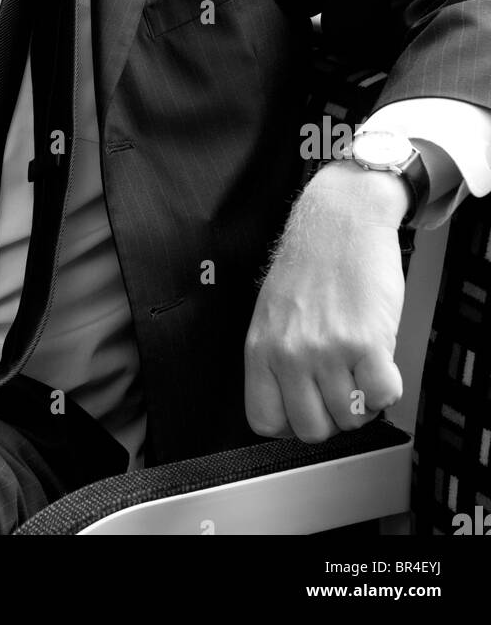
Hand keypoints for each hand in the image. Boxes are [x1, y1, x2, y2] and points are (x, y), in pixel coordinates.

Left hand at [244, 164, 407, 441]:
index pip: (265, 420)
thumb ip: (276, 358)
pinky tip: (380, 360)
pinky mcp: (366, 341)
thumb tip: (293, 402)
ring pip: (352, 417)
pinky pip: (383, 397)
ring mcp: (328, 350)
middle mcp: (290, 353)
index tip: (308, 407)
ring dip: (363, 398)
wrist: (342, 218)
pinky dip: (388, 386)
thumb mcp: (272, 311)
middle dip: (332, 416)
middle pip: (312, 430)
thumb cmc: (310, 260)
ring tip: (361, 365)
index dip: (291, 421)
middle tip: (341, 388)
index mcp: (260, 347)